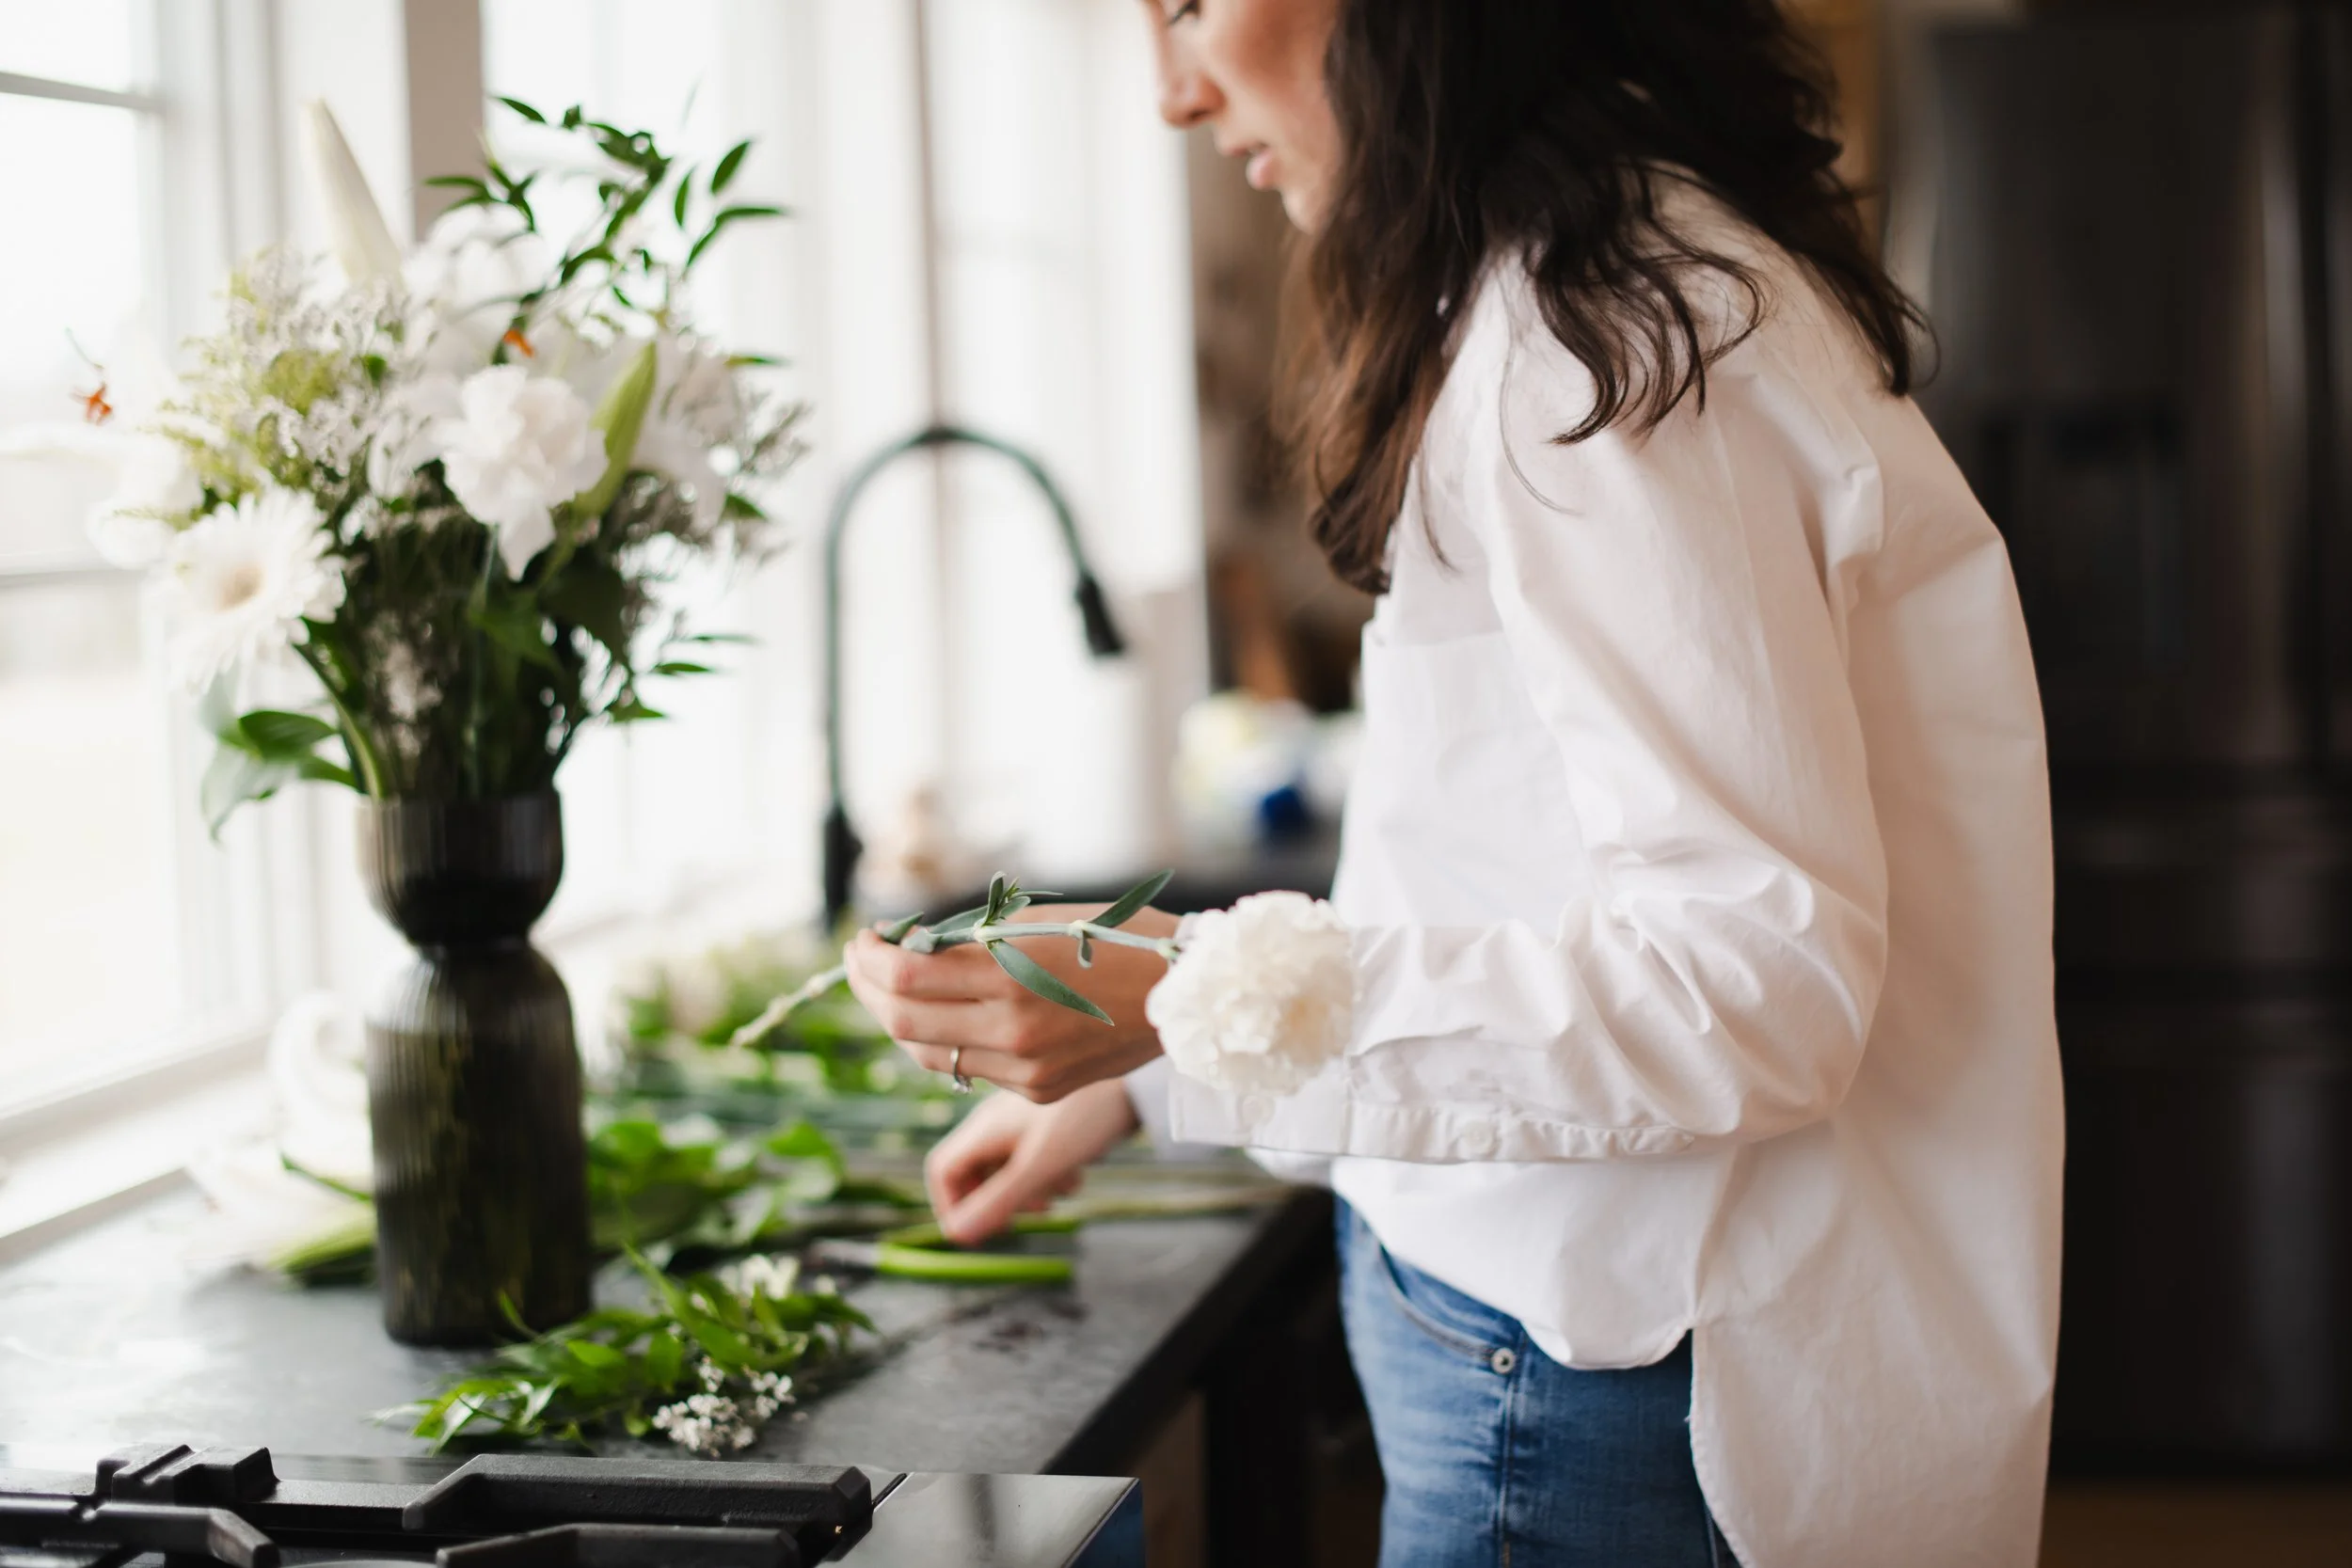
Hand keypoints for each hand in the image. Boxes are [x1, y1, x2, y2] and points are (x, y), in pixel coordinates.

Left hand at [843, 903, 1176, 1101]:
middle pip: (903, 1021)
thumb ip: (974, 939)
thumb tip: (908, 946)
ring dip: (896, 1020)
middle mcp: (1011, 1028)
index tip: (863, 938)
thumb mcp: (1039, 921)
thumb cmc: (1116, 938)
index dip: (870, 957)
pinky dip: (942, 1042)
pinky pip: (969, 1069)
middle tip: (860, 961)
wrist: (1185, 994)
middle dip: (868, 988)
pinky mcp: (1038, 1089)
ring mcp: (1024, 1067)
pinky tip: (940, 1016)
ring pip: (927, 1054)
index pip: (905, 976)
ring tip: (888, 989)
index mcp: (1011, 974)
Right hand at [924, 1078, 1140, 1242]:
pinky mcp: (1049, 1124)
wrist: (1136, 1080)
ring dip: (1030, 1190)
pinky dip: (1049, 1173)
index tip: (979, 1230)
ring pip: (1007, 1169)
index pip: (942, 1171)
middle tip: (1032, 1211)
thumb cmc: (1087, 1115)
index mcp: (985, 1127)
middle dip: (999, 1201)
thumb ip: (1000, 1200)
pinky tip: (1076, 1171)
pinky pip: (1034, 1158)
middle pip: (974, 1174)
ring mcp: (1023, 1121)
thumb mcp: (1041, 1165)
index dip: (952, 1205)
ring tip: (1062, 1188)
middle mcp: (997, 1121)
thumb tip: (958, 1235)